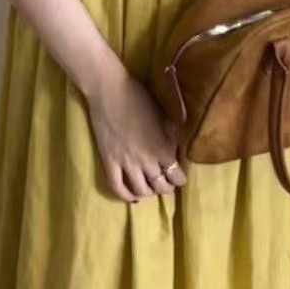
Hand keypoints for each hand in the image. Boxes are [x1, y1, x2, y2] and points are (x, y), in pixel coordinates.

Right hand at [84, 61, 187, 202]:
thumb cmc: (140, 98)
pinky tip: (132, 197)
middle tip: (167, 184)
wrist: (109, 91)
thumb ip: (171, 138)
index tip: (180, 177)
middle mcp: (146, 161)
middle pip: (160, 186)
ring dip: (148, 192)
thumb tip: (177, 152)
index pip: (177, 175)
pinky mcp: (109, 162)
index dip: (180, 179)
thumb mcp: (164, 117)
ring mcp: (126, 163)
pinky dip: (125, 196)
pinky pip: (116, 187)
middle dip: (166, 188)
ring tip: (151, 189)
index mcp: (163, 148)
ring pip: (140, 190)